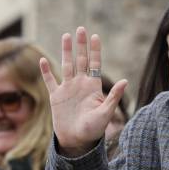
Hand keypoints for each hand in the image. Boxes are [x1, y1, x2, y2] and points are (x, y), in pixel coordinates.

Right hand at [40, 27, 127, 157]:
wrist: (77, 141)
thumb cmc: (94, 129)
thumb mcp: (105, 112)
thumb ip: (114, 96)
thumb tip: (125, 81)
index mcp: (93, 86)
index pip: (94, 64)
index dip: (95, 50)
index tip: (95, 36)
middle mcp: (80, 84)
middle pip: (80, 60)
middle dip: (81, 45)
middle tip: (81, 28)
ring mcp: (67, 89)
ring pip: (66, 65)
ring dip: (66, 51)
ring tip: (66, 36)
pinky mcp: (55, 97)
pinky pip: (50, 81)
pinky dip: (45, 72)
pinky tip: (42, 60)